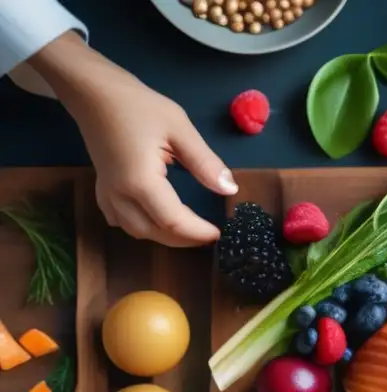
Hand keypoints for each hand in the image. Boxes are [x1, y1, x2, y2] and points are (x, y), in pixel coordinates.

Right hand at [29, 33, 235, 246]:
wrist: (93, 91)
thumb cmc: (136, 105)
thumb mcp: (179, 128)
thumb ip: (205, 162)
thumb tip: (229, 189)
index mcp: (140, 181)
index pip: (173, 221)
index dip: (198, 232)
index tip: (219, 233)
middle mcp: (120, 194)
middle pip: (154, 232)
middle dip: (184, 239)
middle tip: (209, 234)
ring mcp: (107, 193)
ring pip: (136, 231)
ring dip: (163, 236)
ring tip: (189, 230)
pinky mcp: (102, 188)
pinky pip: (120, 220)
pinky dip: (141, 226)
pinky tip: (155, 219)